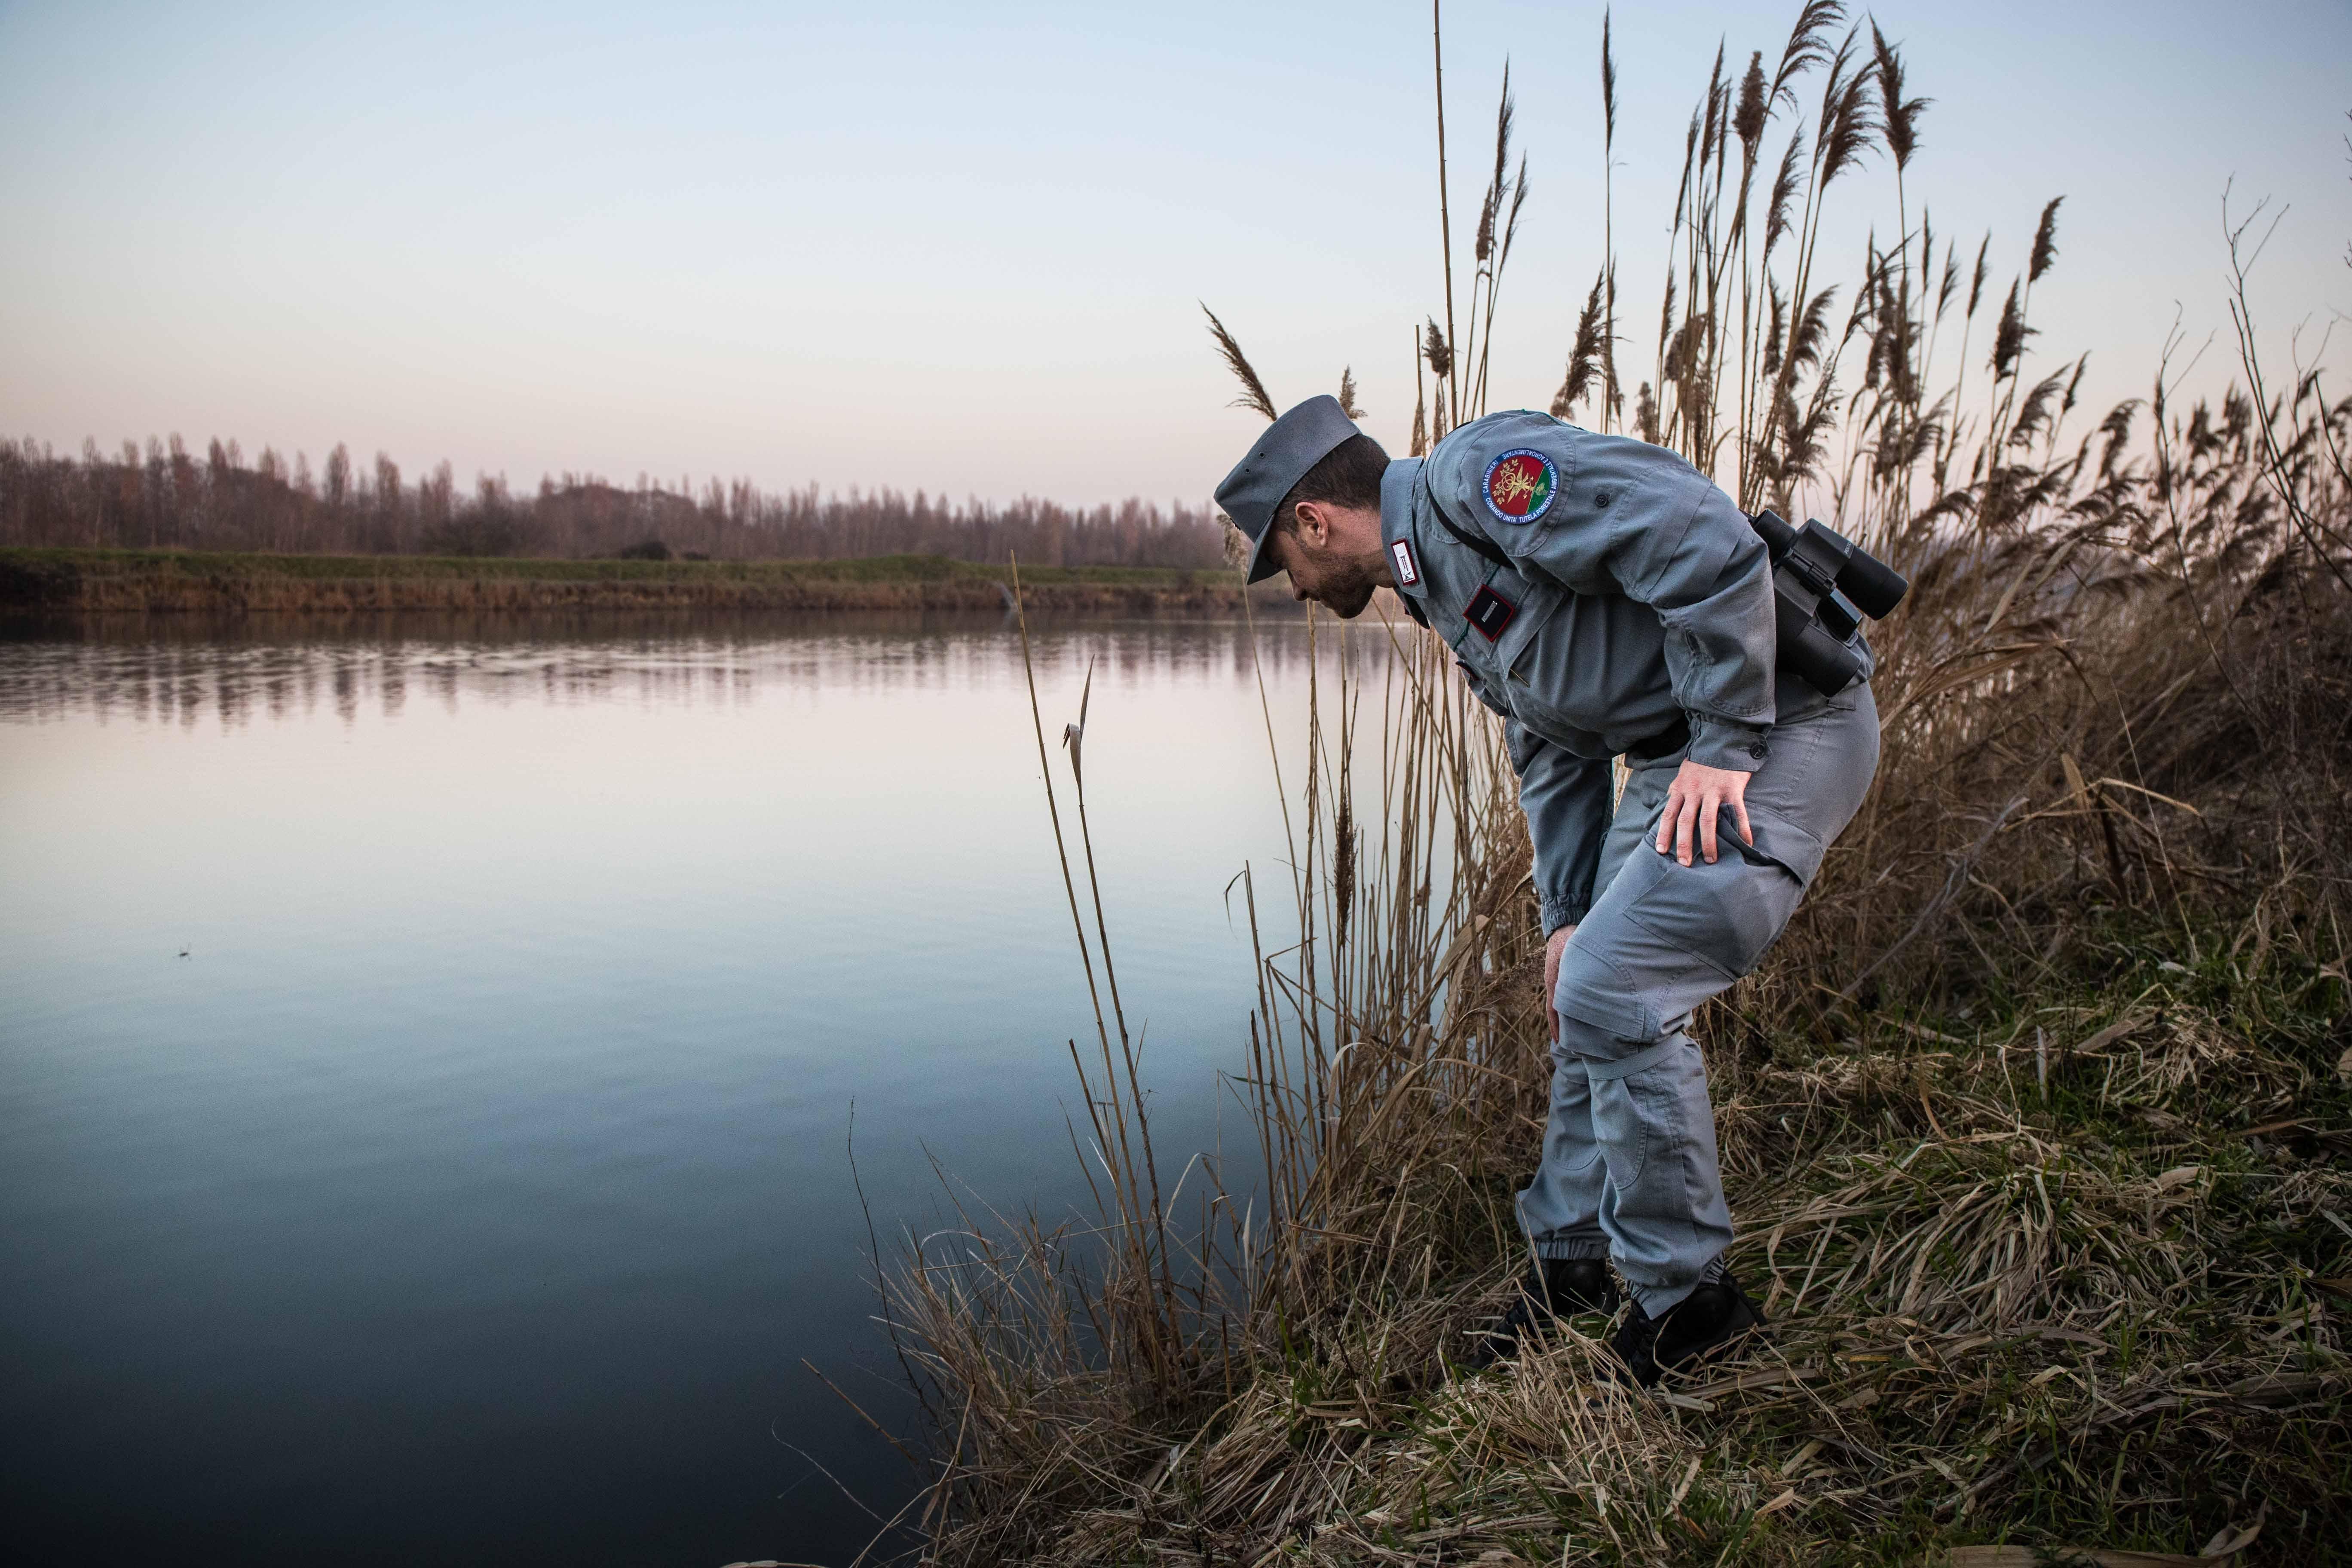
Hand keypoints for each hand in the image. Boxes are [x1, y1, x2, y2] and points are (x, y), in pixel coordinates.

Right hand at [1544, 925, 1573, 1040]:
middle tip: (1570, 1045)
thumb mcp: (1572, 953)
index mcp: (1553, 981)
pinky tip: (1576, 1012)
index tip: (1561, 1042)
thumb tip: (1580, 989)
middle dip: (1562, 1027)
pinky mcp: (1562, 975)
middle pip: (1555, 1010)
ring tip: (1573, 1033)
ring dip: (1565, 1018)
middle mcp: (1552, 982)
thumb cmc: (1569, 938)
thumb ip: (1576, 970)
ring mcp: (1556, 979)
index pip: (1553, 1009)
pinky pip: (1563, 995)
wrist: (1562, 925)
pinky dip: (1568, 1006)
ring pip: (1560, 1003)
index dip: (1557, 1027)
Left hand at [1654, 758, 1754, 866]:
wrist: (1723, 743)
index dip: (1664, 833)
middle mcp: (1695, 790)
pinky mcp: (1733, 789)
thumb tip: (1665, 814)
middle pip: (1686, 820)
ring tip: (1710, 859)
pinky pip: (1738, 813)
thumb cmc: (1701, 765)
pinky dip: (1742, 830)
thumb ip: (1676, 794)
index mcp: (1680, 788)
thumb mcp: (1682, 776)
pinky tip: (1745, 844)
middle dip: (1684, 843)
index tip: (1660, 851)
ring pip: (1708, 820)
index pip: (1669, 814)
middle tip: (1684, 864)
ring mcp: (1714, 790)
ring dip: (1708, 842)